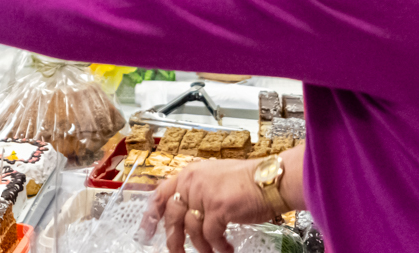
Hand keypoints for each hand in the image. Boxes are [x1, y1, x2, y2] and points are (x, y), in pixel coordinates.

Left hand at [139, 158, 273, 252]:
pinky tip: (226, 249)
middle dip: (173, 239)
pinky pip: (210, 235)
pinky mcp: (218, 208)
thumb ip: (199, 191)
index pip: (160, 194)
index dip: (151, 214)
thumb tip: (189, 212)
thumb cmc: (249, 181)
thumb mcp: (215, 178)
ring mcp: (204, 194)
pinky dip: (217, 246)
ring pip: (191, 229)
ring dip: (202, 246)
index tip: (146, 230)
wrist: (272, 179)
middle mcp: (192, 182)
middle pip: (172, 216)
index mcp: (190, 174)